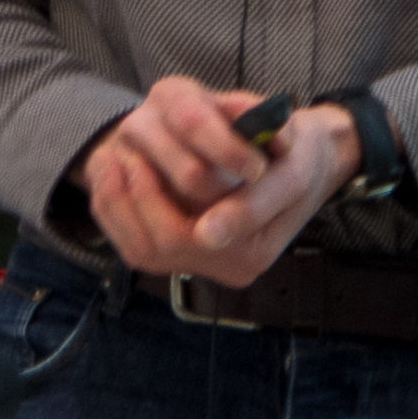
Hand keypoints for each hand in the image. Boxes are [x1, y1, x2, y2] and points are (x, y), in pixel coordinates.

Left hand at [73, 76, 362, 287]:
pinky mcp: (184, 251)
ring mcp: (204, 262)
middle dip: (134, 197)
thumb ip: (253, 204)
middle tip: (122, 151)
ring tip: (110, 159)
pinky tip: (112, 173)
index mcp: (252, 252)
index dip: (151, 201)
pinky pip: (135, 243)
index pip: (191, 240)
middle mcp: (226, 267)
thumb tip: (205, 237)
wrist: (306, 157)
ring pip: (142, 249)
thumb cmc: (299, 153)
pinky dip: (116, 210)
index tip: (131, 161)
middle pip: (160, 246)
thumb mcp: (291, 171)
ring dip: (119, 203)